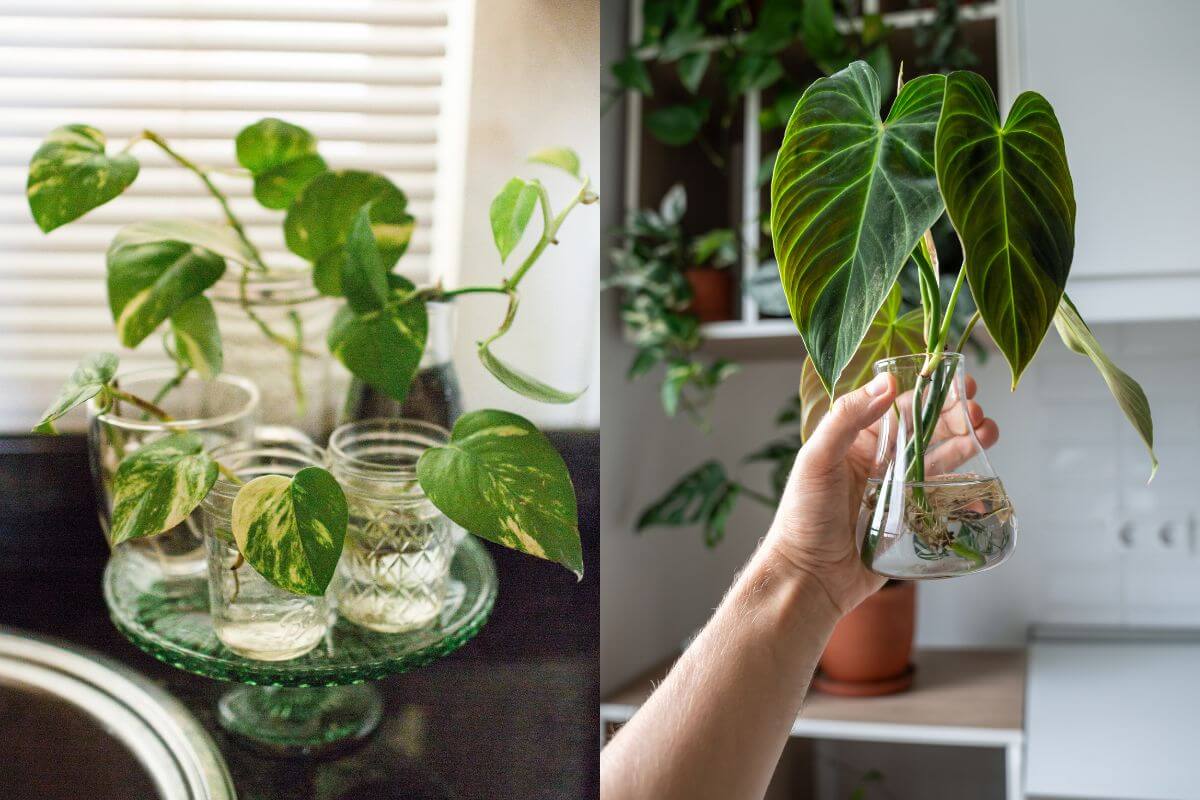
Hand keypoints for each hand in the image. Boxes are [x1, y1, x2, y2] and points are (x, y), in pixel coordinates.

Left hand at [765, 372, 998, 615]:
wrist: (810, 577)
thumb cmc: (803, 517)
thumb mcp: (816, 460)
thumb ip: (846, 419)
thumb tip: (885, 384)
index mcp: (856, 441)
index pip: (898, 406)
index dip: (928, 391)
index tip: (957, 380)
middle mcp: (879, 461)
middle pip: (926, 429)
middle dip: (954, 415)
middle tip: (977, 411)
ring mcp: (897, 490)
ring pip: (940, 458)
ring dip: (966, 442)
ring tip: (989, 432)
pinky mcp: (911, 519)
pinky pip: (943, 497)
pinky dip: (965, 485)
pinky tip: (982, 478)